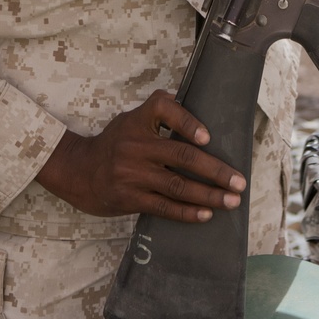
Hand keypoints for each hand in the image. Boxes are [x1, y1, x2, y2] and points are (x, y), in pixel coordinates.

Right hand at [34, 89, 246, 222]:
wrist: (79, 171)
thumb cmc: (114, 142)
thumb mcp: (131, 119)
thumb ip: (159, 112)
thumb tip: (193, 104)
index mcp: (138, 121)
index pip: (164, 109)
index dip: (188, 122)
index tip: (208, 137)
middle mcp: (136, 145)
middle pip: (182, 156)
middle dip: (215, 170)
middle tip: (239, 181)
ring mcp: (133, 174)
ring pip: (178, 185)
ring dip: (208, 195)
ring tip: (231, 201)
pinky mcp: (130, 198)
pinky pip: (164, 207)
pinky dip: (187, 212)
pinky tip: (205, 214)